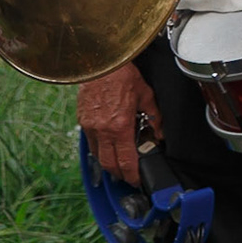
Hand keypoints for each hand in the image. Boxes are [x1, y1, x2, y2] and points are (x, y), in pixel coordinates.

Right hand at [78, 63, 159, 185]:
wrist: (101, 62)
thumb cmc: (122, 75)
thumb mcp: (146, 95)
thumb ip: (154, 117)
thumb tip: (159, 134)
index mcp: (120, 126)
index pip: (126, 162)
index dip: (132, 176)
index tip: (137, 180)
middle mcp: (103, 130)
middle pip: (109, 165)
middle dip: (119, 175)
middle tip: (128, 176)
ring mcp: (90, 126)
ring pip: (97, 156)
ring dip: (107, 163)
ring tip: (118, 163)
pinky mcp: (82, 119)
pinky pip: (90, 142)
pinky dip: (98, 148)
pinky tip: (107, 145)